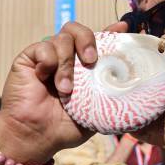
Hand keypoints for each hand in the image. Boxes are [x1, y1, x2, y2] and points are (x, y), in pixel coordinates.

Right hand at [0, 21, 127, 164]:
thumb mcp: (97, 111)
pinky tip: (44, 78)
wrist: (37, 137)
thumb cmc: (66, 127)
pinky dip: (48, 61)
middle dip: (87, 40)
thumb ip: (112, 96)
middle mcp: (67, 58)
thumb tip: (136, 89)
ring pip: (62, 39)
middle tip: (90, 61)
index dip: (111, 31)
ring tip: (65, 90)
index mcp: (84, 67)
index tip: (123, 27)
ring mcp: (48, 56)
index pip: (98, 42)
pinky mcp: (29, 58)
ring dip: (66, 65)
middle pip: (78, 30)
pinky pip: (42, 47)